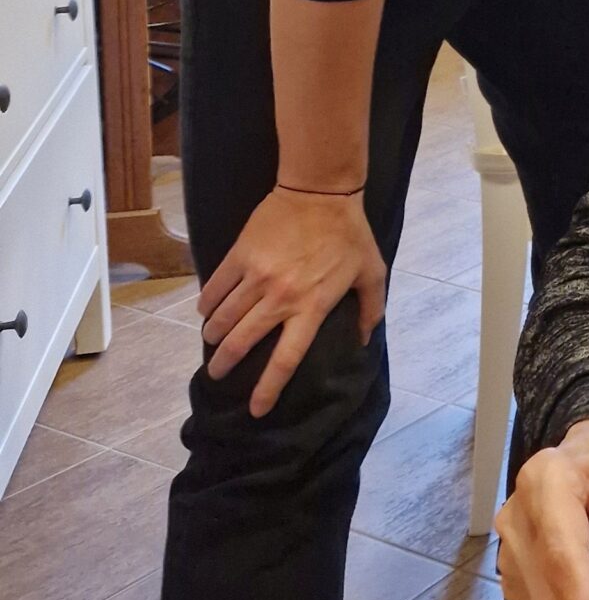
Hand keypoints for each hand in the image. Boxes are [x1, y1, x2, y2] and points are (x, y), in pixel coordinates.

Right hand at [199, 186, 386, 417]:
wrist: (320, 190)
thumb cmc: (349, 234)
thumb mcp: (372, 273)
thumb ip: (369, 310)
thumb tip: (362, 341)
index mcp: (311, 307)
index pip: (286, 359)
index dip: (269, 389)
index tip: (257, 409)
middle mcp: (280, 297)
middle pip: (243, 342)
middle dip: (225, 365)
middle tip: (218, 374)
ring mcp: (256, 276)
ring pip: (224, 317)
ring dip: (213, 335)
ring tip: (212, 342)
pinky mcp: (240, 255)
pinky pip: (215, 287)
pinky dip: (207, 303)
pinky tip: (205, 311)